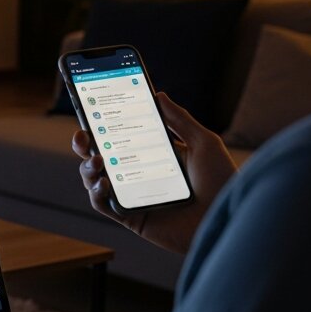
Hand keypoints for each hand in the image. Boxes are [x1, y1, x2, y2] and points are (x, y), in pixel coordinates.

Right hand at [72, 92, 236, 254]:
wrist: (228, 217)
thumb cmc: (222, 182)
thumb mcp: (204, 143)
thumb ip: (180, 119)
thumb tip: (159, 94)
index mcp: (154, 155)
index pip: (121, 136)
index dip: (102, 124)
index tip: (90, 109)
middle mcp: (139, 174)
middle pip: (101, 156)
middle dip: (84, 144)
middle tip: (82, 135)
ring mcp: (133, 196)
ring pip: (95, 180)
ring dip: (87, 168)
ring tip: (96, 161)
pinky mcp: (131, 217)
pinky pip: (103, 205)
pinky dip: (96, 192)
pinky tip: (104, 181)